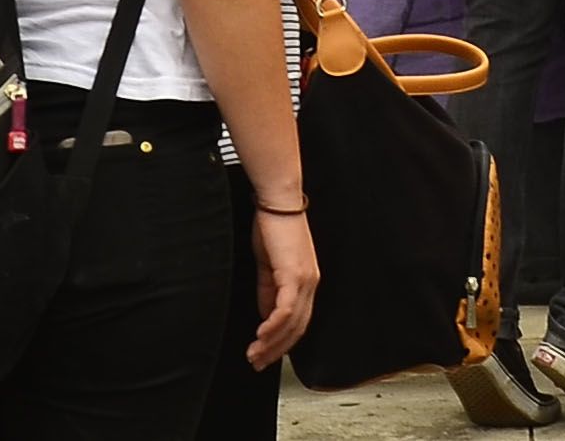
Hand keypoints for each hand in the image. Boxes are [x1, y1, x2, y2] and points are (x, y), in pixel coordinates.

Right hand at [248, 202, 319, 367]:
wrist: (277, 202)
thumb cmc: (272, 228)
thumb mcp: (268, 266)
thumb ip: (269, 291)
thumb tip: (266, 317)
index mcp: (306, 282)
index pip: (298, 323)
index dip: (281, 343)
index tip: (264, 356)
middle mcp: (311, 283)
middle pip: (297, 328)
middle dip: (275, 350)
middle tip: (256, 363)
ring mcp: (305, 279)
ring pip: (292, 323)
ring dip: (271, 342)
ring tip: (254, 354)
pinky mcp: (295, 273)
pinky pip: (286, 308)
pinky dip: (273, 325)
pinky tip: (260, 335)